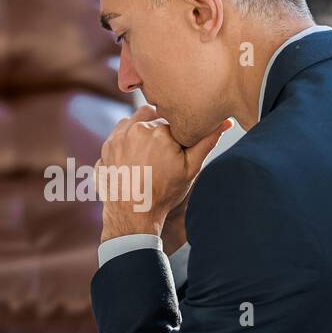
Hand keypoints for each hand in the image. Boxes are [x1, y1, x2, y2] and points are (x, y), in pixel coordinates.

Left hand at [96, 106, 231, 242]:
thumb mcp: (190, 169)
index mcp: (158, 131)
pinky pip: (119, 134)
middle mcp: (135, 129)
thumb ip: (207, 142)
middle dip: (157, 129)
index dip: (176, 135)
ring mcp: (117, 138)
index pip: (172, 120)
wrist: (133, 216)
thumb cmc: (164, 193)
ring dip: (141, 131)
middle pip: (152, 116)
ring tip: (148, 155)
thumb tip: (225, 122)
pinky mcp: (105, 147)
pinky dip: (126, 141)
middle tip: (161, 153)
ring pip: (134, 122)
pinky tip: (134, 159)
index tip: (175, 151)